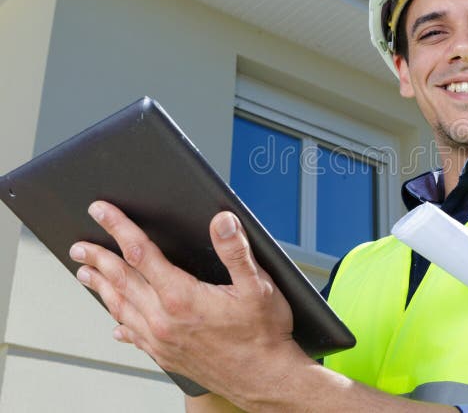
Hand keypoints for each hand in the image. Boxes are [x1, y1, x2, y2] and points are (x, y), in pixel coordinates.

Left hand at [69, 201, 304, 406]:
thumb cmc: (263, 335)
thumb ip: (236, 251)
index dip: (119, 228)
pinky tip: (115, 323)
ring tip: (86, 275)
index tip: (102, 212)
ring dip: (101, 288)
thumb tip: (222, 221)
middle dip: (98, 259)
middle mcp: (164, 319)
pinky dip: (120, 322)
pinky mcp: (166, 356)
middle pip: (122, 281)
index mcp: (182, 297)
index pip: (141, 254)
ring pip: (121, 307)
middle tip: (79, 247)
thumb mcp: (259, 285)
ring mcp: (162, 341)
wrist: (264, 379)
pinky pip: (134, 335)